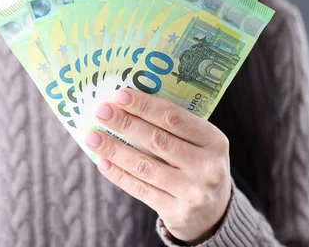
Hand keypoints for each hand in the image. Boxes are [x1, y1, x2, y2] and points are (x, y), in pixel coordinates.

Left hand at [84, 88, 231, 243]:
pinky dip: (118, 174)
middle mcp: (207, 166)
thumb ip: (173, 126)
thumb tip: (126, 104)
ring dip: (114, 149)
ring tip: (92, 137)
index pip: (175, 118)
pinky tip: (102, 162)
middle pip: (157, 140)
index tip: (120, 95)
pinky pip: (141, 190)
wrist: (216, 212)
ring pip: (145, 166)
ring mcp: (193, 192)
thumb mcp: (200, 143)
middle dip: (125, 124)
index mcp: (214, 140)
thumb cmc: (198, 164)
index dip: (145, 105)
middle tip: (101, 112)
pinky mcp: (178, 213)